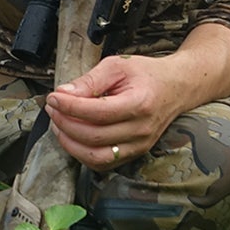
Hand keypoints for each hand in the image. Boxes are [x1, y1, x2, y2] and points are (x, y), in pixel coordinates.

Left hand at [44, 23, 229, 169]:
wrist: (176, 88)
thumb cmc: (146, 74)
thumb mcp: (117, 66)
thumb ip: (90, 80)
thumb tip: (63, 93)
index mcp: (140, 104)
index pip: (98, 112)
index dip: (70, 107)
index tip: (53, 97)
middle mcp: (141, 130)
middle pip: (94, 137)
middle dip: (65, 123)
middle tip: (53, 108)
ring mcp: (139, 146)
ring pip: (96, 157)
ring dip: (70, 143)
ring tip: (59, 123)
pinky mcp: (134, 154)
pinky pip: (102, 163)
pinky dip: (81, 153)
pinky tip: (72, 136)